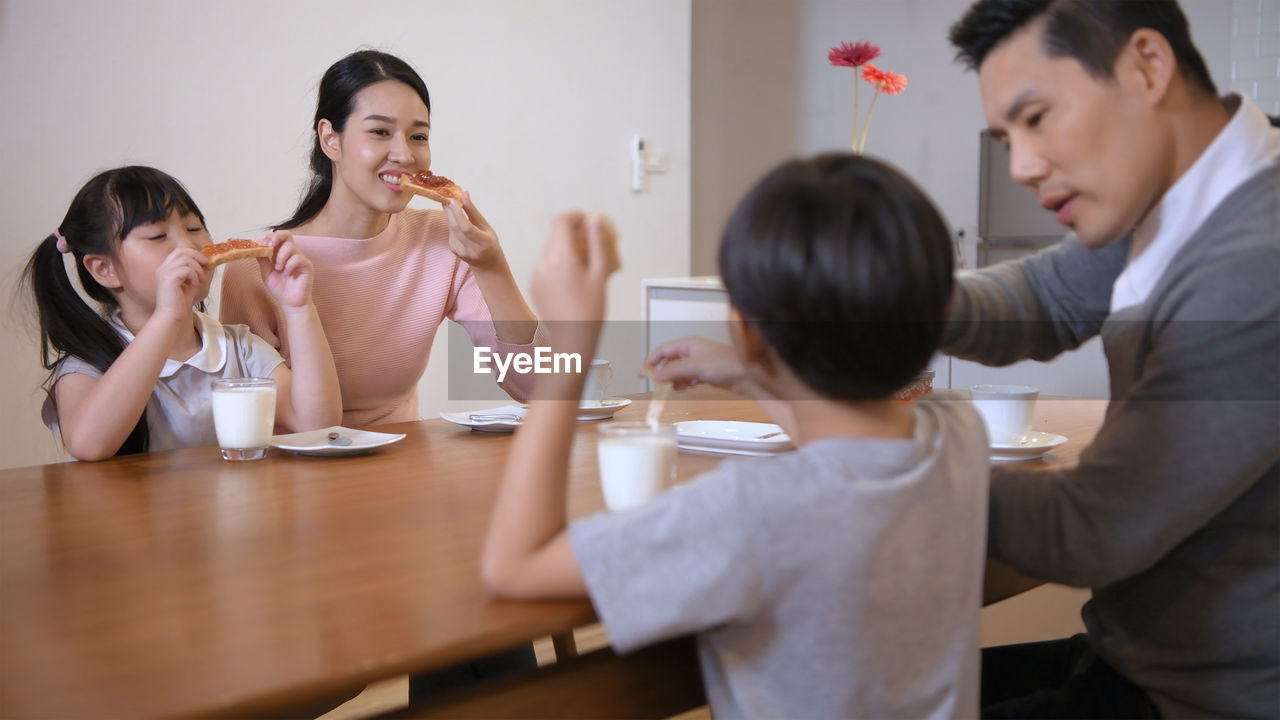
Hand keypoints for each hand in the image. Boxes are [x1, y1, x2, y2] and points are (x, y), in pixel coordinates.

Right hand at [153, 247, 209, 321]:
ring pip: (185, 259)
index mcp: (166, 269)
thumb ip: (195, 272)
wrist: (172, 317)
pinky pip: (186, 269)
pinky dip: (194, 275)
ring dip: (197, 268)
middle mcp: (162, 268)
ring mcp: (164, 273)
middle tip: (207, 266)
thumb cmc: (180, 303)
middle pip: (181, 251)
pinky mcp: (168, 279)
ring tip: (200, 280)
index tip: (205, 263)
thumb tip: (207, 263)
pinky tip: (195, 284)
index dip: (194, 253)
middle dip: (197, 256)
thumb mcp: (190, 284)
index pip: (179, 251)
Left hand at [257, 231, 314, 308]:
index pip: (277, 237)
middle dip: (276, 237)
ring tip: (278, 269)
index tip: (259, 242)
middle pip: (287, 235)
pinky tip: (287, 273)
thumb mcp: (266, 272)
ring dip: (280, 257)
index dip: (268, 236)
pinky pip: (298, 258)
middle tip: (268, 245)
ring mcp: (301, 259)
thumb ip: (263, 259)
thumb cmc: (280, 289)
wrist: (290, 303)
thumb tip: (255, 247)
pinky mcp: (307, 266)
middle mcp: (292, 254)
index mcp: (282, 253)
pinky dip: (289, 265)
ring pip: (290, 247)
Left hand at [445, 191, 503, 269]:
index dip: (458, 214)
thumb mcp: (485, 226)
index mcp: (483, 243)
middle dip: (450, 210)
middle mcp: (471, 249)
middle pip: (456, 227)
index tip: (453, 200)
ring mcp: (460, 251)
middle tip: (447, 195)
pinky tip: (456, 218)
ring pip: (452, 228)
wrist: (486, 264)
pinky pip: (451, 232)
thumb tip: (464, 193)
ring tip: (452, 202)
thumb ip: (473, 211)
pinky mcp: (453, 250)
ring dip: (450, 214)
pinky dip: (452, 222)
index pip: (467, 228)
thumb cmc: (489, 242)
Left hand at [531, 212, 619, 327]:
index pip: (561, 221)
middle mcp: (543, 263)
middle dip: (574, 232)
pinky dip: (560, 262)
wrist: (572, 340)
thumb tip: (595, 221)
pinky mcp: (535, 284)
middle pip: (556, 234)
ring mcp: (536, 274)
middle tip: (593, 242)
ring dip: (567, 248)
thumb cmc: (589, 311)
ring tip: (587, 262)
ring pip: (551, 249)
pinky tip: (575, 276)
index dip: (577, 216)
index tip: (589, 221)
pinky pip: (546, 264)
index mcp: (560, 258)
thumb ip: (597, 243)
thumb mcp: (599, 274)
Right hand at [645, 336, 743, 390]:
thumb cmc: (726, 363)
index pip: (663, 350)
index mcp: (689, 344)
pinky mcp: (704, 373)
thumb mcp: (695, 366)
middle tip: (655, 384)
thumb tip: (657, 374)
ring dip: (674, 380)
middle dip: (663, 373)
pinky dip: (684, 383)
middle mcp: (692, 352)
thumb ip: (674, 370)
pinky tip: (686, 387)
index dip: (652, 360)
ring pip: (678, 371)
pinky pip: (687, 378)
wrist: (746, 374)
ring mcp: (698, 362)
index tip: (643, 371)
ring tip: (672, 387)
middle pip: (669, 361)